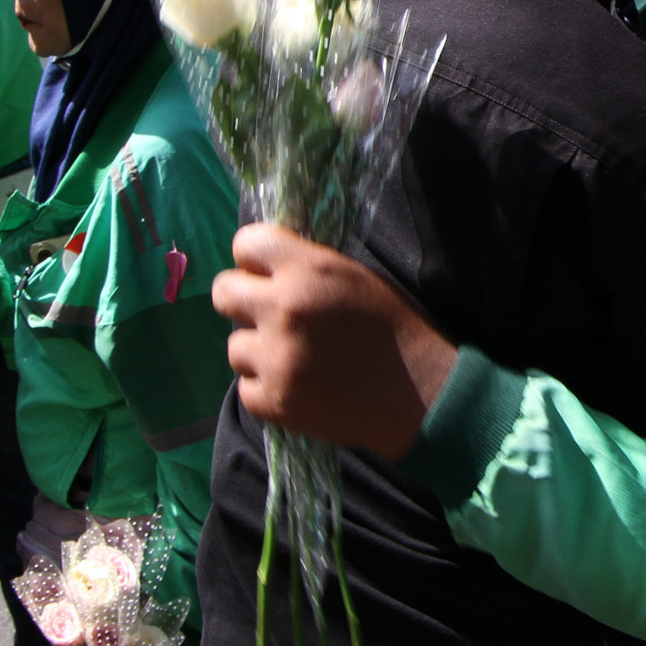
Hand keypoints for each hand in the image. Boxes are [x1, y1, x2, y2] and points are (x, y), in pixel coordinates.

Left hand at [214, 224, 456, 461]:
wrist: (422, 397)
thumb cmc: (397, 331)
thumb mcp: (357, 279)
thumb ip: (308, 269)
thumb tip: (267, 268)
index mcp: (308, 271)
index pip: (247, 243)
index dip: (254, 259)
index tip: (264, 273)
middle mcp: (283, 310)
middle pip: (223, 292)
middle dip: (242, 301)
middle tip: (267, 316)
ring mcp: (274, 359)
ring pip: (234, 346)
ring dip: (258, 351)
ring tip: (293, 359)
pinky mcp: (273, 402)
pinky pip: (246, 388)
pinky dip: (267, 388)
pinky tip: (298, 387)